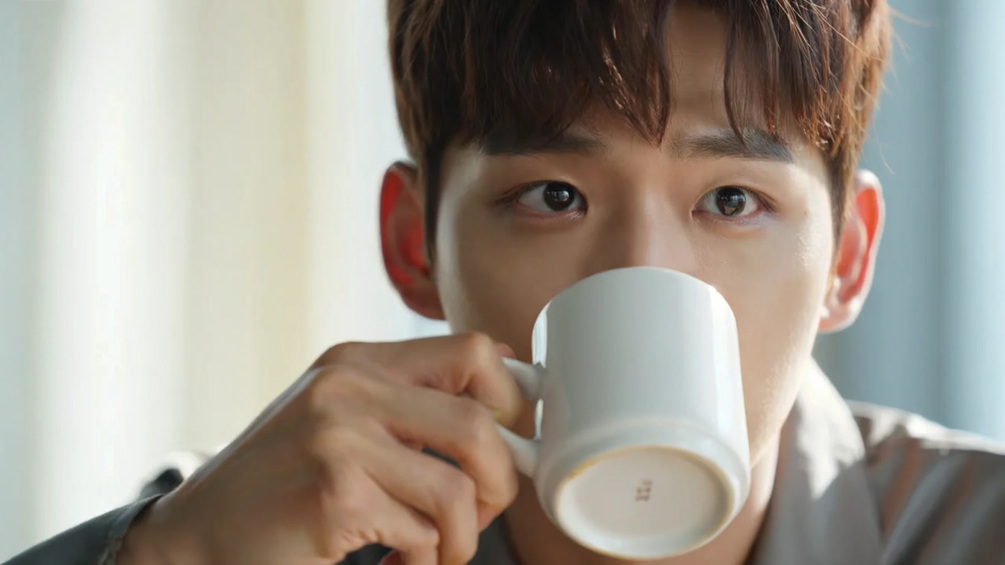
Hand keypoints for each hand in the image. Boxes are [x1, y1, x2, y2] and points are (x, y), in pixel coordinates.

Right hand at [117, 334, 524, 564]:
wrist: (193, 537)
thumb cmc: (280, 484)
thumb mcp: (340, 421)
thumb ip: (409, 408)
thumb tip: (511, 407)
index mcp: (358, 363)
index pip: (474, 352)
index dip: (511, 400)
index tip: (511, 444)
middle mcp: (349, 389)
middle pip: (480, 422)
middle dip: (501, 483)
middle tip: (480, 515)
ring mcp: (339, 438)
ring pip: (459, 489)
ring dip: (463, 538)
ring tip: (433, 552)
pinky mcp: (334, 494)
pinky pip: (422, 533)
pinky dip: (423, 561)